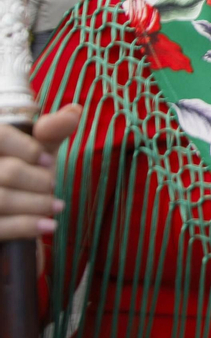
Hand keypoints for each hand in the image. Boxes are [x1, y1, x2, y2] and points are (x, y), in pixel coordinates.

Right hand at [0, 105, 80, 240]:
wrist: (7, 218)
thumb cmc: (19, 177)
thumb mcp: (33, 152)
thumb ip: (50, 132)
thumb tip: (75, 110)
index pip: (1, 136)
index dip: (28, 149)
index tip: (46, 161)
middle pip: (8, 172)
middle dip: (39, 181)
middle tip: (51, 186)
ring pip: (3, 199)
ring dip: (38, 204)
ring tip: (56, 206)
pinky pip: (0, 227)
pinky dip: (28, 226)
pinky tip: (48, 226)